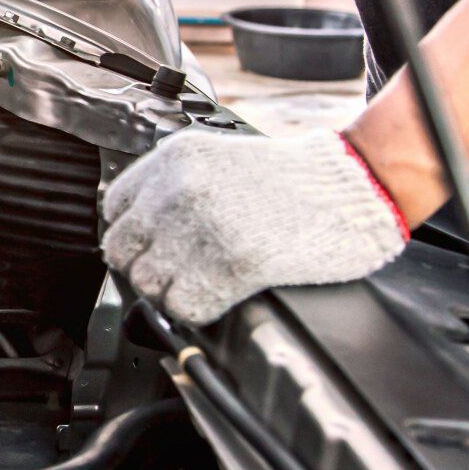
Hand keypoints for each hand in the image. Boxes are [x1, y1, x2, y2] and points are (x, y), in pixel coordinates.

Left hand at [101, 129, 408, 323]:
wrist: (354, 183)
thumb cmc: (292, 177)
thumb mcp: (216, 158)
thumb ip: (172, 184)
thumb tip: (137, 224)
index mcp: (173, 160)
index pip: (114, 209)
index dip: (132, 235)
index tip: (150, 246)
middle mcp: (179, 191)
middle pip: (122, 250)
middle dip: (144, 267)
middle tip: (174, 272)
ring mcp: (204, 228)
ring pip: (148, 283)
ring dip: (169, 292)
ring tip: (198, 284)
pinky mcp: (233, 264)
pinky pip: (184, 306)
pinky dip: (195, 310)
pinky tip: (216, 296)